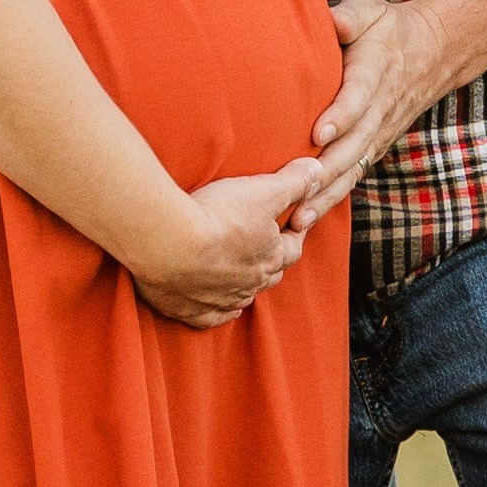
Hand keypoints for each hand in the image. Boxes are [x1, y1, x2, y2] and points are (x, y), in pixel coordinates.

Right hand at [128, 159, 326, 328]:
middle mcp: (251, 284)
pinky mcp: (192, 310)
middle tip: (263, 244)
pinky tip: (219, 303)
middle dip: (270, 260)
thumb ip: (293, 182)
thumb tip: (317, 170)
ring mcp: (221, 300)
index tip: (292, 219)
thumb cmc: (217, 216)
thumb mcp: (263, 190)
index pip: (293, 248)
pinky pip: (213, 316)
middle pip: (270, 275)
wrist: (168, 243)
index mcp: (271, 257)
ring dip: (244, 284)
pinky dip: (218, 310)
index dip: (295, 232)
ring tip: (238, 270)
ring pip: (242, 296)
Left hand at [306, 0, 452, 206]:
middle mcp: (378, 110)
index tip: (318, 132)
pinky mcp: (374, 147)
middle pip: (352, 145)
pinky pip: (354, 175)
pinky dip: (332, 198)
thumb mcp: (371, 11)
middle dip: (325, 171)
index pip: (357, 97)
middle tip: (296, 191)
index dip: (340, 116)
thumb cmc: (388, 30)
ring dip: (326, 195)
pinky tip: (307, 218)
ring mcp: (378, 133)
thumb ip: (351, 16)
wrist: (432, 53)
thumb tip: (334, 22)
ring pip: (352, 168)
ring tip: (298, 218)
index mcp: (374, 74)